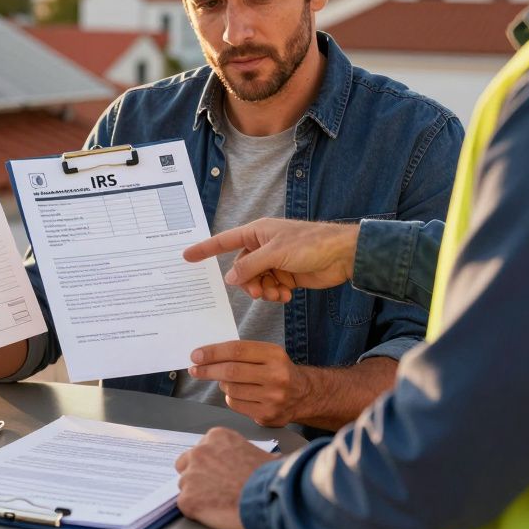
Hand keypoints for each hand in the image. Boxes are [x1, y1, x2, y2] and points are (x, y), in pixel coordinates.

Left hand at [176, 427, 277, 528]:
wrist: (269, 498)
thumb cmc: (270, 478)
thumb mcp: (262, 454)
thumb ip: (249, 453)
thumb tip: (269, 459)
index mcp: (216, 437)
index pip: (202, 449)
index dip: (210, 464)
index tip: (219, 473)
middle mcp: (199, 452)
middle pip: (186, 464)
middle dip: (197, 475)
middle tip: (214, 487)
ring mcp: (190, 475)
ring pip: (185, 485)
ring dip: (197, 493)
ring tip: (219, 501)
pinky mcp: (187, 499)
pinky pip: (185, 504)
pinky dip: (197, 510)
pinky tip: (214, 511)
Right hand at [183, 219, 358, 301]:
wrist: (342, 255)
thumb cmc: (310, 244)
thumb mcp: (275, 254)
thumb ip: (250, 266)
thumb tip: (230, 277)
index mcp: (257, 233)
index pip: (224, 241)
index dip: (205, 249)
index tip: (186, 256)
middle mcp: (263, 246)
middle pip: (241, 269)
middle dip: (249, 283)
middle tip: (260, 292)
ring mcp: (275, 261)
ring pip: (256, 281)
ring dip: (265, 291)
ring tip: (279, 294)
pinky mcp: (286, 275)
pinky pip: (271, 288)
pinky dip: (276, 294)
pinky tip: (288, 295)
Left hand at [190, 341, 308, 426]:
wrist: (303, 394)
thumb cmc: (276, 370)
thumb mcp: (266, 354)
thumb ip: (241, 353)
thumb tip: (205, 356)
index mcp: (274, 355)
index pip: (236, 351)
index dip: (213, 353)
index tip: (195, 356)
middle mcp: (276, 376)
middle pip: (231, 371)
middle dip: (208, 370)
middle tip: (194, 369)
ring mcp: (273, 397)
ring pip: (231, 389)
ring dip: (222, 384)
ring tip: (227, 381)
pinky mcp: (268, 414)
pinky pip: (235, 404)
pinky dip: (230, 397)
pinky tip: (239, 393)